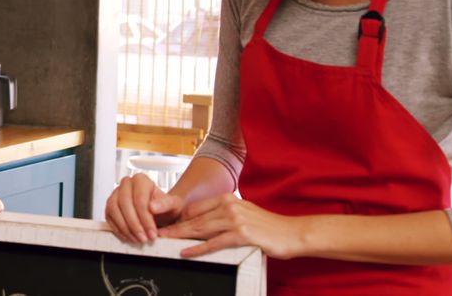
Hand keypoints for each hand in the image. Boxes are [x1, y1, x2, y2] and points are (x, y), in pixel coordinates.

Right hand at [104, 173, 184, 243]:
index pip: (139, 198)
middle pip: (125, 203)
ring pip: (114, 209)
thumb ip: (165, 204)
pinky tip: (130, 237)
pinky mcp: (110, 206)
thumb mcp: (173, 205)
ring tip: (137, 239)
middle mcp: (126, 184)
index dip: (145, 218)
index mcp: (141, 180)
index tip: (152, 233)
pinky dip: (118, 229)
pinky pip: (109, 217)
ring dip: (125, 228)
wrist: (160, 212)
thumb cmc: (166, 207)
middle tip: (144, 238)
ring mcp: (116, 194)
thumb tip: (152, 206)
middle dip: (134, 224)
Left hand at [158, 193, 304, 259]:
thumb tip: (204, 223)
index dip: (180, 218)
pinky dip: (198, 248)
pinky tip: (186, 252)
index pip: (196, 209)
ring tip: (165, 241)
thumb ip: (224, 215)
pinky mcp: (242, 234)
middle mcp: (229, 206)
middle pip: (194, 218)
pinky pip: (214, 242)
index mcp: (227, 199)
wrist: (292, 232)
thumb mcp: (243, 213)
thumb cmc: (268, 226)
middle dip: (175, 227)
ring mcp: (235, 219)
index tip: (167, 225)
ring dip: (180, 236)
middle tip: (158, 233)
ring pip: (200, 229)